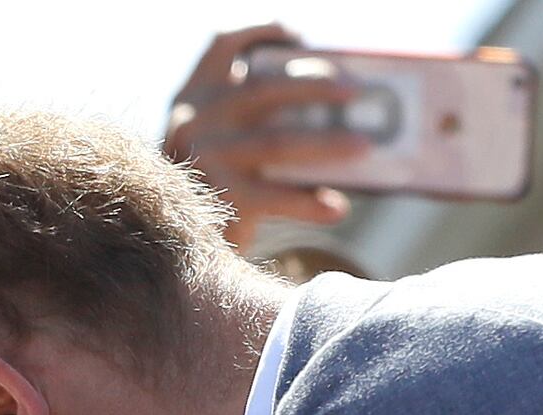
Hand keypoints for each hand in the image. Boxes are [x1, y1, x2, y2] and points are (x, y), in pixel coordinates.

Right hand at [165, 24, 366, 245]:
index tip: (297, 34)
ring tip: (365, 146)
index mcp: (193, 98)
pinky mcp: (217, 199)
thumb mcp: (221, 143)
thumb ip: (254, 120)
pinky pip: (275, 196)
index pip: (222, 46)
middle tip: (356, 91)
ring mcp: (204, 160)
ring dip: (328, 143)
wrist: (177, 254)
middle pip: (263, 89)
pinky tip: (338, 208)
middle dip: (315, 84)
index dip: (259, 33)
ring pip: (277, 142)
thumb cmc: (213, 192)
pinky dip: (309, 202)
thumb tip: (333, 106)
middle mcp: (192, 121)